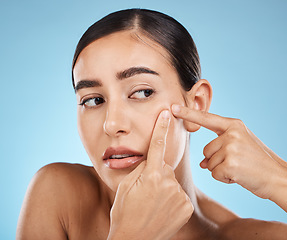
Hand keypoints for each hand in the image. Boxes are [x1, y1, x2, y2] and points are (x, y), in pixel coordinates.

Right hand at [108, 110, 193, 239]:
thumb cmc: (124, 212)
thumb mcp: (126, 186)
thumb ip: (141, 169)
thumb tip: (151, 159)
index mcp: (151, 175)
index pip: (157, 145)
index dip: (162, 127)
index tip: (167, 113)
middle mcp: (168, 183)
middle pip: (164, 168)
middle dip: (156, 174)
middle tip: (146, 191)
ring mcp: (179, 196)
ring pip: (171, 181)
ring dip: (164, 187)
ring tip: (153, 203)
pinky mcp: (185, 207)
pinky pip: (178, 194)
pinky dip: (172, 199)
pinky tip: (162, 209)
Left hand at [171, 104, 286, 200]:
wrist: (278, 177)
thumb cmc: (258, 162)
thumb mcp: (241, 145)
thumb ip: (220, 147)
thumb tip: (202, 162)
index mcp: (234, 125)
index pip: (206, 118)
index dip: (188, 113)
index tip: (173, 108)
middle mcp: (232, 133)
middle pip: (205, 149)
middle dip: (216, 160)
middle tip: (237, 162)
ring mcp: (231, 147)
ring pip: (209, 163)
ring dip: (221, 170)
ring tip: (240, 168)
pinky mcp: (230, 163)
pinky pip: (214, 173)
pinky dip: (224, 178)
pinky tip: (239, 176)